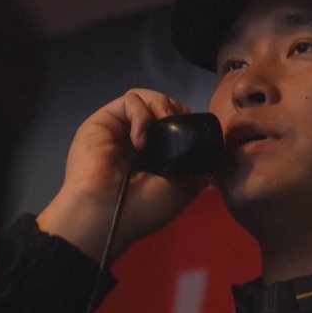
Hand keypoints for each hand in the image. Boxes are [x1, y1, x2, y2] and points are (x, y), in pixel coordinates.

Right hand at [36, 89, 205, 260]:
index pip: (170, 123)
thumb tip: (209, 161)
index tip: (192, 130)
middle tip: (180, 121)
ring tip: (164, 122)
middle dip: (174, 109)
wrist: (108, 215)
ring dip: (160, 104)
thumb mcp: (181, 191)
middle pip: (158, 106)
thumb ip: (195, 170)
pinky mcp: (102, 121)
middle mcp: (133, 140)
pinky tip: (140, 140)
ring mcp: (117, 129)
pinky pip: (129, 101)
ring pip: (143, 98)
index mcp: (151, 156)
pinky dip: (140, 114)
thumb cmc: (143, 208)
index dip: (183, 120)